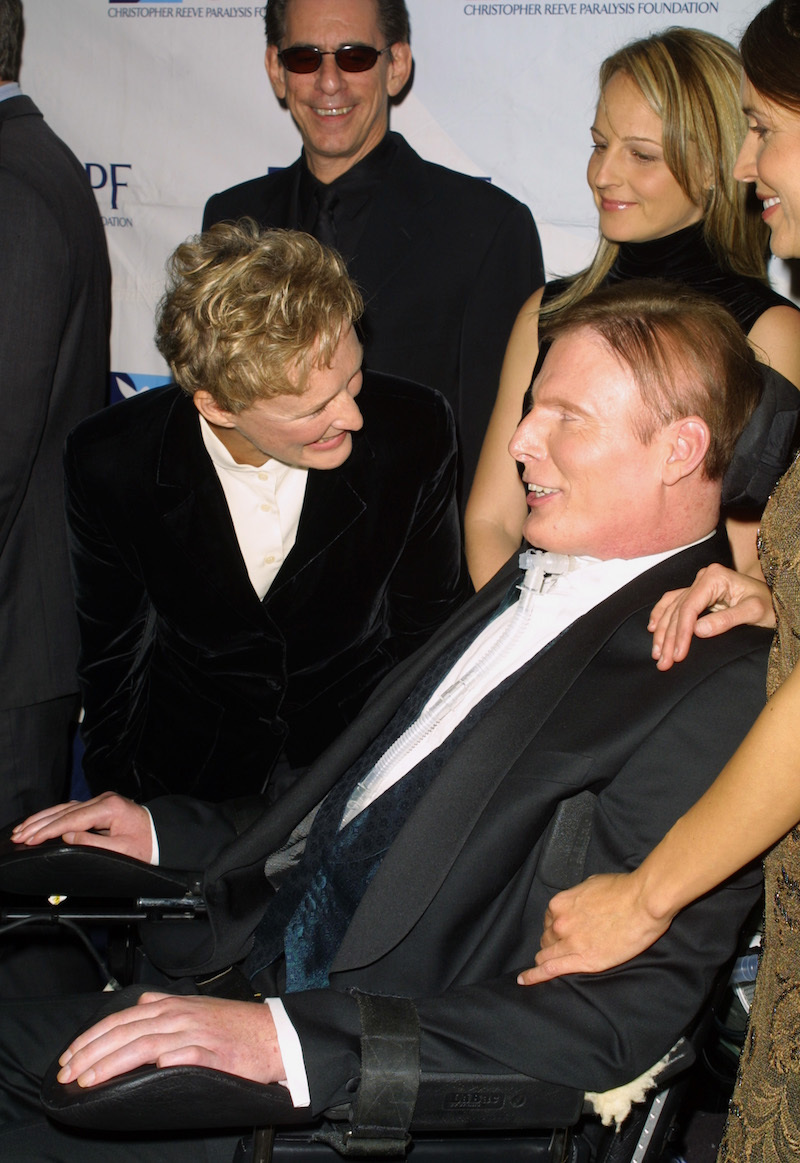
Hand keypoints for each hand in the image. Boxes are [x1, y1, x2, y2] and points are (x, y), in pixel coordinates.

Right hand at [10, 791, 152, 862]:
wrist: (163, 835)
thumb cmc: (146, 845)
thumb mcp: (122, 850)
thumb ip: (93, 843)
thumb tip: (67, 836)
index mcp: (109, 808)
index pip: (71, 819)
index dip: (48, 830)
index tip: (29, 839)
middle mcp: (104, 799)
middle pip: (64, 810)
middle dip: (39, 823)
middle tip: (18, 834)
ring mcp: (102, 801)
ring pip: (66, 807)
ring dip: (43, 818)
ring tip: (24, 828)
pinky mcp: (100, 806)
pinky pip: (72, 809)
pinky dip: (55, 816)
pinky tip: (43, 821)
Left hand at [56, 992, 283, 1088]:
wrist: (274, 1034)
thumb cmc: (234, 1026)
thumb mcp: (195, 1008)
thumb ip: (165, 1007)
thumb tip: (137, 1007)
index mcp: (172, 1006)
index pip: (121, 1020)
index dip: (91, 1038)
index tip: (69, 1057)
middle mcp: (179, 1016)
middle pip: (126, 1032)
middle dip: (91, 1054)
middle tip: (68, 1073)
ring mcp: (196, 1033)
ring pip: (146, 1044)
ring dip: (113, 1062)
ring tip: (89, 1079)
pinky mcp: (215, 1054)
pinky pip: (187, 1055)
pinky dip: (166, 1061)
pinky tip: (148, 1072)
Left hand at [516, 873, 671, 984]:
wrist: (642, 902)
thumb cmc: (623, 889)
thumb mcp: (591, 884)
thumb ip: (577, 898)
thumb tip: (578, 904)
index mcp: (560, 903)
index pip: (548, 920)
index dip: (553, 927)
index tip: (559, 932)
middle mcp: (560, 923)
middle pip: (547, 938)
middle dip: (551, 943)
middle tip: (561, 948)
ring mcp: (570, 942)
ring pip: (546, 955)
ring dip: (544, 959)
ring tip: (539, 968)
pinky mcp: (583, 960)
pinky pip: (551, 970)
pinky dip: (535, 976)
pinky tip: (524, 981)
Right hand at [648, 564, 773, 670]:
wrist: (774, 601)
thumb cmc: (768, 605)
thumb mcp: (754, 612)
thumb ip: (727, 620)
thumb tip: (698, 630)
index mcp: (714, 577)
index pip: (689, 607)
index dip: (681, 632)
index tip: (678, 654)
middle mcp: (703, 578)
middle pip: (678, 610)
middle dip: (669, 638)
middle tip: (664, 662)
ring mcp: (698, 584)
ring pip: (672, 609)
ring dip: (662, 633)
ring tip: (657, 654)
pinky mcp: (698, 593)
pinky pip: (673, 603)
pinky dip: (661, 616)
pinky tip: (653, 629)